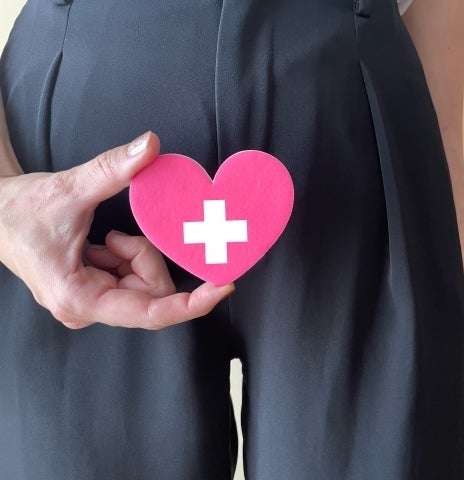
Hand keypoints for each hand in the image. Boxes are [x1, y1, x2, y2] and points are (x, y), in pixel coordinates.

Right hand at [0, 132, 233, 329]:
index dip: (192, 303)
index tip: (225, 285)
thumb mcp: (68, 189)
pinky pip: (135, 278)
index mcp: (79, 299)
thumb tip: (151, 144)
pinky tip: (101, 244)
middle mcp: (88, 311)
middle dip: (145, 256)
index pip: (150, 313)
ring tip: (101, 239)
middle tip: (113, 235)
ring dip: (134, 253)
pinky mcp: (99, 293)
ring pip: (146, 284)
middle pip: (152, 292)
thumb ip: (112, 168)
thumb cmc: (19, 210)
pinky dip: (128, 254)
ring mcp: (94, 304)